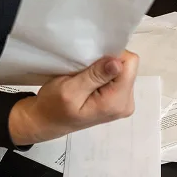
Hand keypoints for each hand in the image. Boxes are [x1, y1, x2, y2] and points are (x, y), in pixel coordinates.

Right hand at [8, 50, 138, 145]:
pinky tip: (89, 81)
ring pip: (123, 70)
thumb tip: (117, 63)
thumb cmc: (53, 106)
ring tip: (85, 77)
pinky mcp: (118, 99)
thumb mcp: (69, 89)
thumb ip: (94, 76)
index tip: (92, 60)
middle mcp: (126, 103)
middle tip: (85, 70)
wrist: (47, 121)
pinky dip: (104, 74)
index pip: (129, 63)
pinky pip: (117, 77)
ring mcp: (123, 102)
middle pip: (128, 66)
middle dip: (107, 63)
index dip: (112, 55)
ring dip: (104, 68)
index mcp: (116, 101)